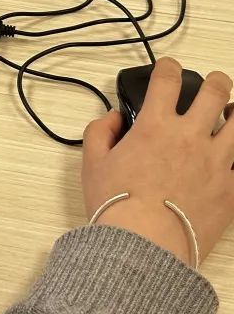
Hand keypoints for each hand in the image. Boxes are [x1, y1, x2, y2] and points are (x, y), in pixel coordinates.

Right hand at [82, 56, 233, 266]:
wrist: (145, 246)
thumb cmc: (116, 204)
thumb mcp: (92, 163)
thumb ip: (99, 131)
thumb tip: (112, 117)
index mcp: (155, 126)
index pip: (167, 81)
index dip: (169, 66)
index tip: (170, 67)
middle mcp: (191, 137)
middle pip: (215, 94)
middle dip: (217, 81)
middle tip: (216, 81)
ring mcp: (217, 163)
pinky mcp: (231, 190)